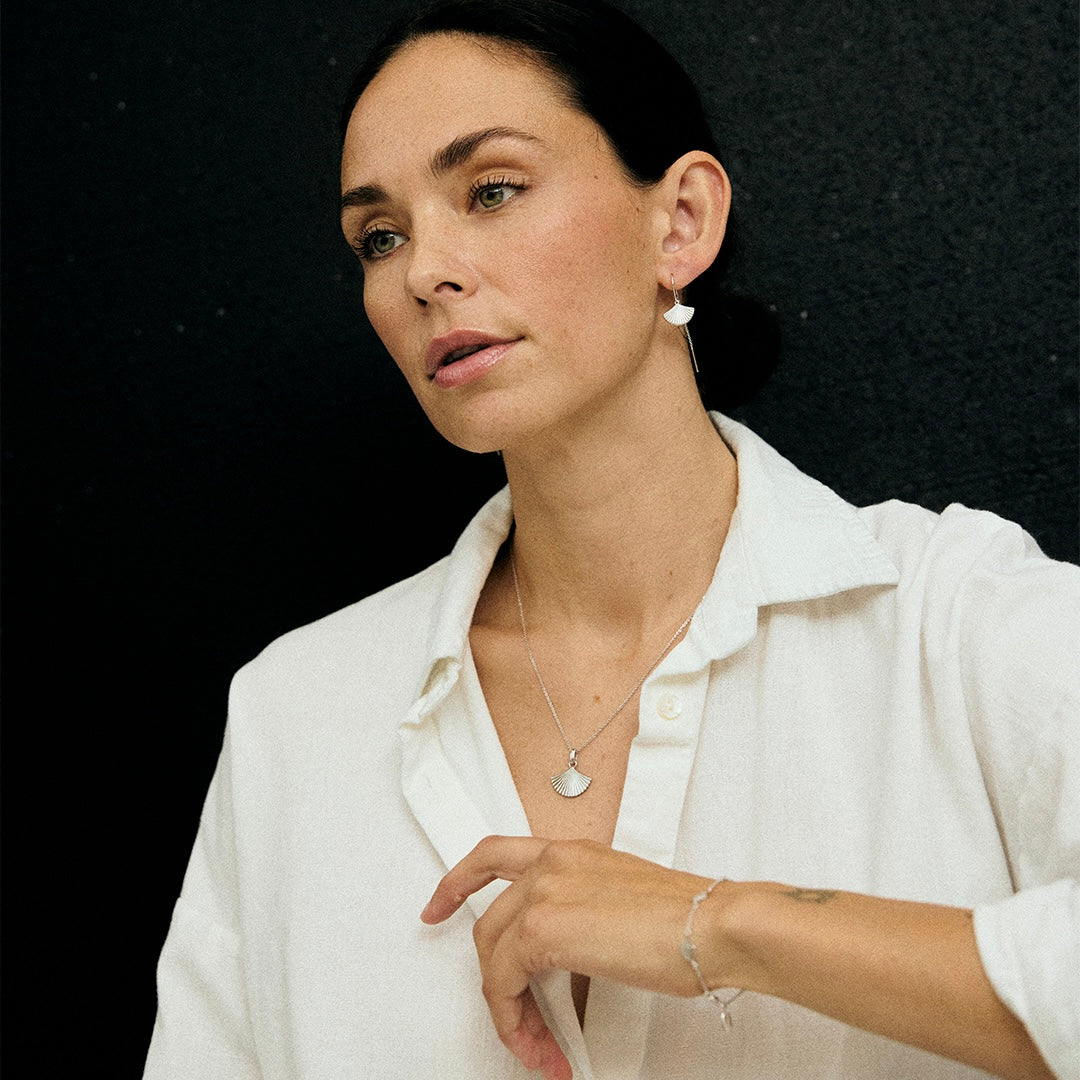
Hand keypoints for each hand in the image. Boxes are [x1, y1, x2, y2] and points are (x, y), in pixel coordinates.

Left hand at [420, 836, 719, 1077]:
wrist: (711, 925)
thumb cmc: (686, 920)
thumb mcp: (620, 903)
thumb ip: (580, 917)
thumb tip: (564, 964)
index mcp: (570, 851)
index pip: (495, 855)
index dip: (458, 880)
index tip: (438, 905)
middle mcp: (551, 863)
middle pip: (489, 923)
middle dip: (495, 982)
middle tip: (515, 1025)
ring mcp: (544, 891)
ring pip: (492, 955)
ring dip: (508, 1012)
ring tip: (538, 1049)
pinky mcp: (543, 928)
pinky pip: (504, 982)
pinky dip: (515, 1021)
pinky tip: (542, 1044)